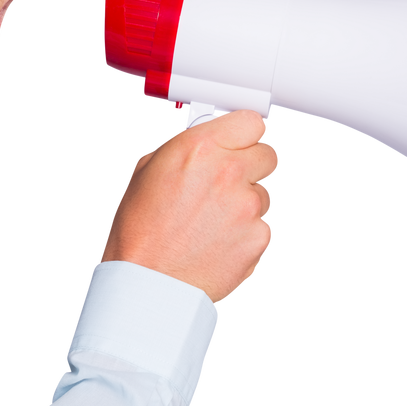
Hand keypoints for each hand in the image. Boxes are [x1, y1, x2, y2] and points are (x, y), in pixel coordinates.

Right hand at [98, 109, 279, 302]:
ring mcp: (248, 206)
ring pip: (265, 193)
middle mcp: (228, 172)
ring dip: (245, 202)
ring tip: (211, 220)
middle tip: (225, 182)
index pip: (251, 122)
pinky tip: (217, 241)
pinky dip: (245, 233)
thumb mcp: (144, 171)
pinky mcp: (259, 237)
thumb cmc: (139, 233)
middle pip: (267, 155)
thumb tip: (201, 140)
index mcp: (199, 148)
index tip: (238, 140)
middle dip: (249, 166)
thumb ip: (181, 149)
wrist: (149, 283)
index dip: (243, 133)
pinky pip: (262, 226)